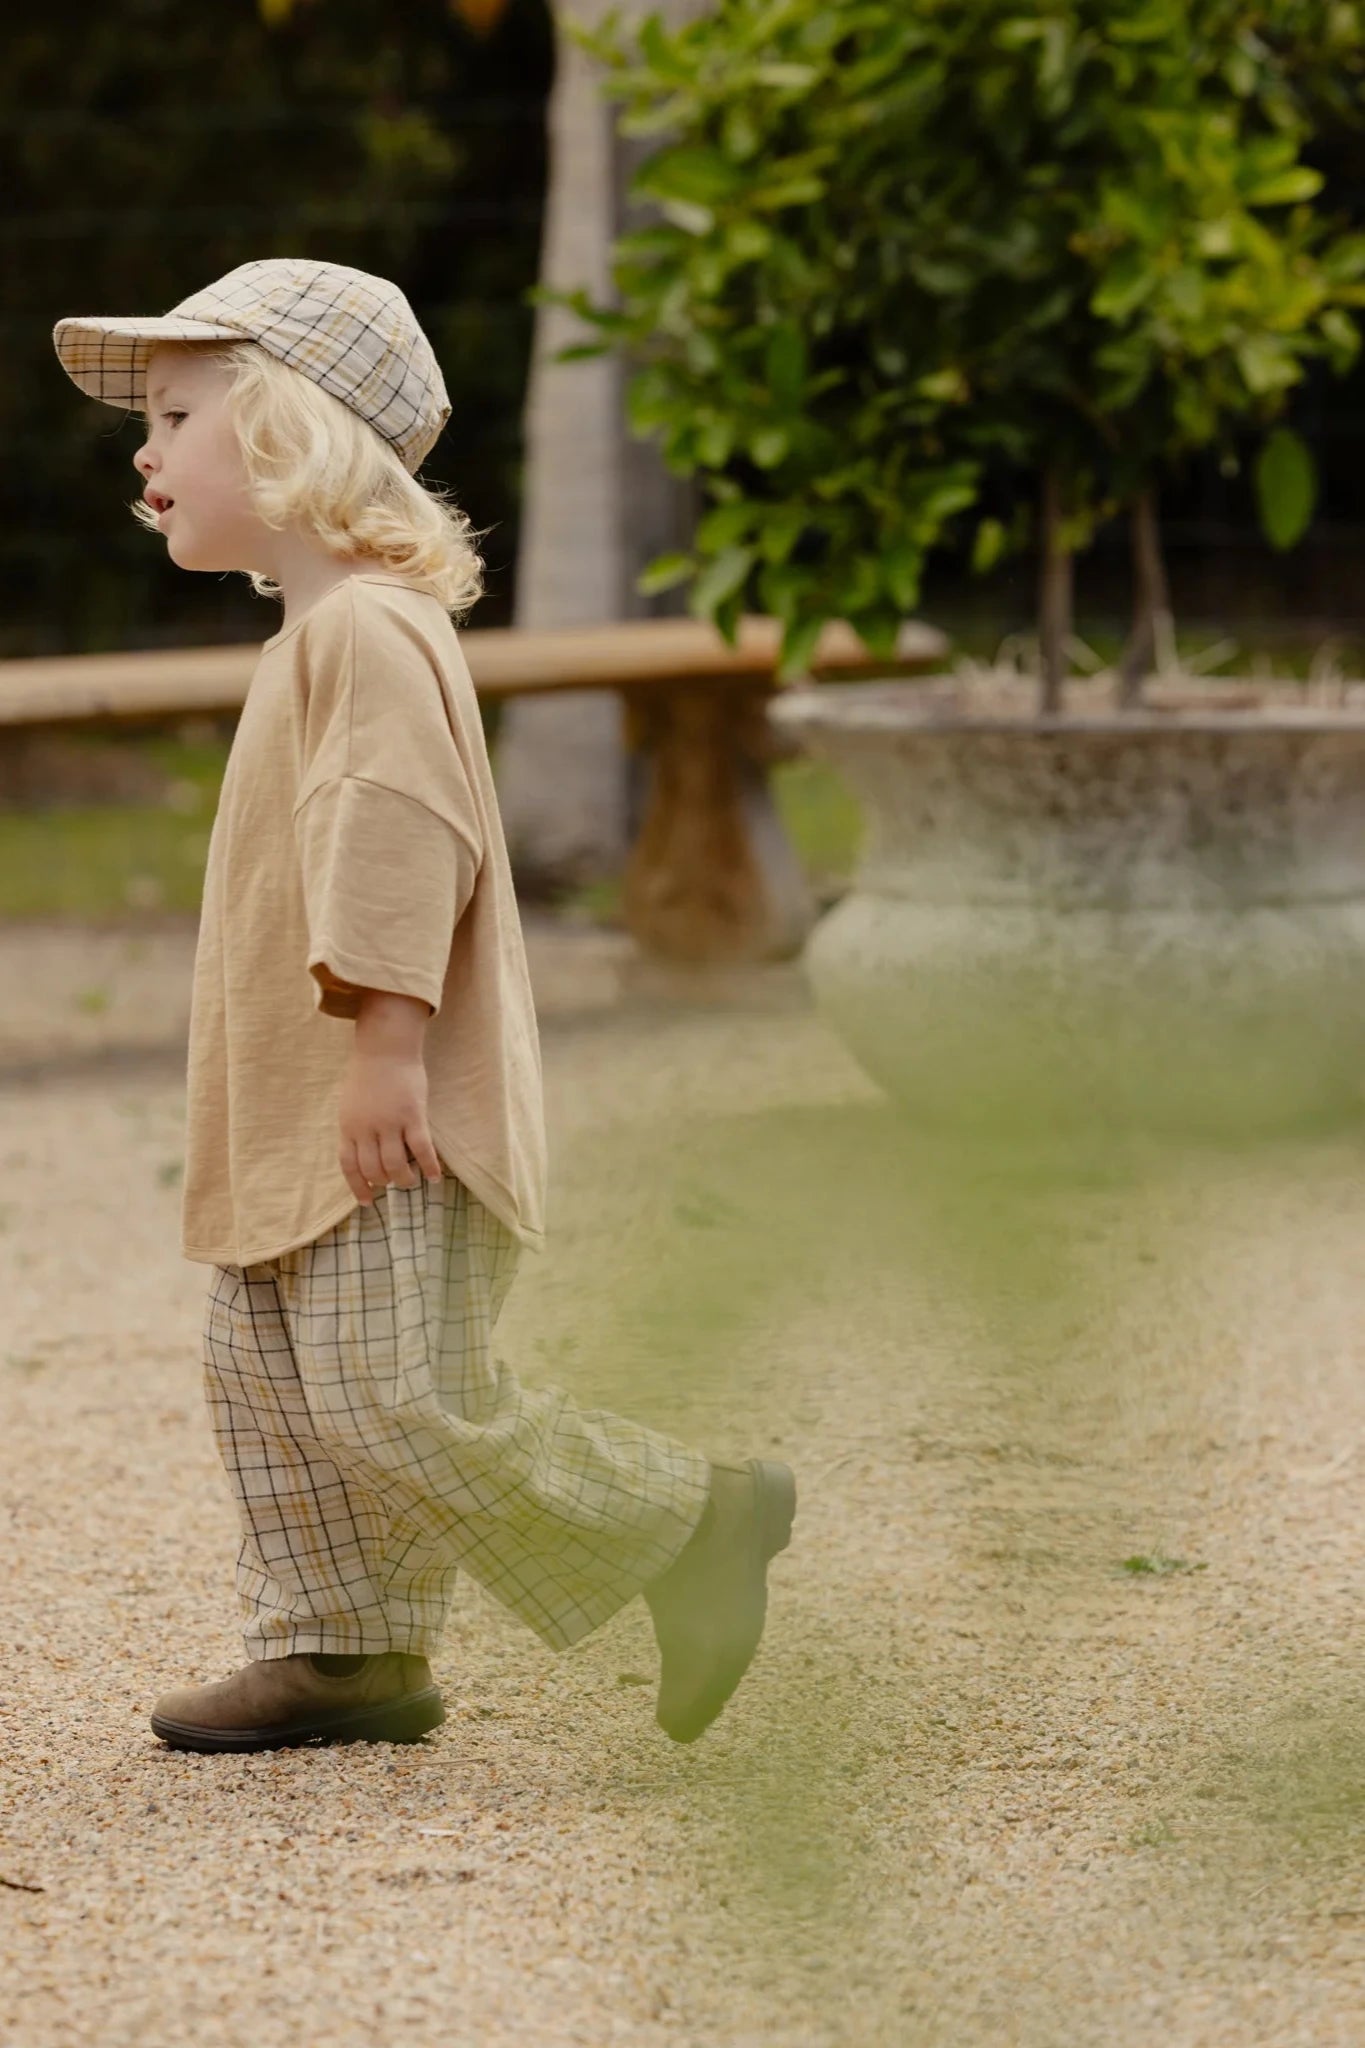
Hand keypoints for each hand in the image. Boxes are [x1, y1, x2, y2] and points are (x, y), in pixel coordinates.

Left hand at [337, 1047, 442, 1205]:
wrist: (385, 1047)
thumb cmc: (367, 1074)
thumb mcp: (351, 1104)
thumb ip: (355, 1129)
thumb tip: (363, 1155)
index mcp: (349, 1126)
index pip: (350, 1166)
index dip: (357, 1187)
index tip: (367, 1201)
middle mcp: (367, 1128)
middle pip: (373, 1170)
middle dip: (384, 1182)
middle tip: (393, 1181)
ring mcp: (390, 1123)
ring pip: (395, 1165)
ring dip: (404, 1178)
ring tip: (411, 1179)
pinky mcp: (413, 1116)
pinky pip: (422, 1149)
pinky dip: (429, 1166)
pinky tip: (434, 1177)